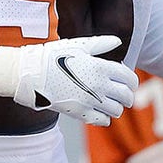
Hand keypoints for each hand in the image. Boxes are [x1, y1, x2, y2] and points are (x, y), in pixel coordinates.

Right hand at [0, 35, 137, 126]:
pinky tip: (99, 112)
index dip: (132, 81)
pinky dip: (104, 118)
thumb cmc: (53, 56)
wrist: (31, 73)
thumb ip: (101, 44)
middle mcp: (99, 85)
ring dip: (116, 107)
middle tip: (123, 96)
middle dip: (127, 96)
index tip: (129, 83)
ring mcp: (90, 101)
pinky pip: (102, 121)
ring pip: (116, 111)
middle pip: (126, 96)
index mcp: (101, 67)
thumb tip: (118, 42)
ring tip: (110, 103)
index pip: (129, 78)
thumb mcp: (78, 45)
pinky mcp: (79, 113)